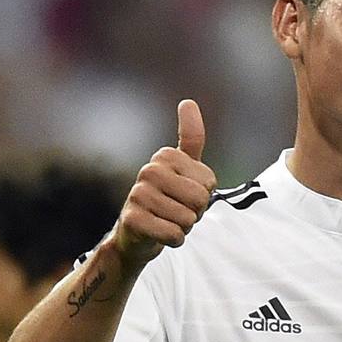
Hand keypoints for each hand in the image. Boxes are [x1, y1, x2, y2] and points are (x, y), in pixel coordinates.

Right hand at [112, 99, 217, 269]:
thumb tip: (187, 101)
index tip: (185, 193)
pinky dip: (175, 240)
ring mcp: (138, 194)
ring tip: (167, 220)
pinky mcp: (133, 219)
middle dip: (195, 212)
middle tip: (177, 210)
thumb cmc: (167, 200)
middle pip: (200, 199)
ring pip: (188, 219)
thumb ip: (190, 137)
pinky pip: (174, 234)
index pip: (208, 182)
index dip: (204, 194)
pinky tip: (160, 234)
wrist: (137, 234)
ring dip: (184, 227)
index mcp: (165, 156)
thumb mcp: (183, 168)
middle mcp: (149, 170)